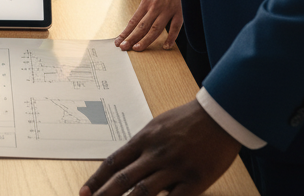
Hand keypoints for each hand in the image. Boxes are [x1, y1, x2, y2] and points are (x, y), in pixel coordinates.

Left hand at [80, 100, 239, 195]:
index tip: (84, 192)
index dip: (97, 179)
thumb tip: (129, 168)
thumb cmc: (188, 120)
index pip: (114, 162)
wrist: (218, 116)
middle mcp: (155, 154)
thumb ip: (144, 148)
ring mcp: (174, 168)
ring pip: (143, 193)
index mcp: (144, 139)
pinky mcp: (194, 181)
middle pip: (123, 179)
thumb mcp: (159, 126)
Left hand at [116, 0, 182, 50]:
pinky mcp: (178, 12)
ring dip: (146, 40)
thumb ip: (145, 7)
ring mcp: (167, 10)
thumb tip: (137, 21)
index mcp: (146, 2)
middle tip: (124, 47)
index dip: (126, 32)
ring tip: (138, 48)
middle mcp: (154, 7)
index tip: (119, 41)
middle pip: (141, 27)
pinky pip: (175, 28)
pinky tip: (166, 46)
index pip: (133, 21)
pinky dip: (171, 38)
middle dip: (131, 38)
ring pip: (155, 29)